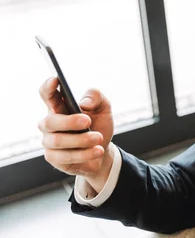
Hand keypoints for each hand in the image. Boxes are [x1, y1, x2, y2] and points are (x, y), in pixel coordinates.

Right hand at [38, 77, 114, 191]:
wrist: (102, 151)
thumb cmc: (98, 125)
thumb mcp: (103, 108)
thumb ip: (96, 97)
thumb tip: (84, 103)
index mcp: (59, 106)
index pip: (47, 94)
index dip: (48, 87)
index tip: (55, 79)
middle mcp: (50, 123)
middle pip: (50, 121)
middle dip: (69, 121)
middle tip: (88, 121)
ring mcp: (49, 141)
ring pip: (58, 141)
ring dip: (81, 140)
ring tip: (99, 138)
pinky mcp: (54, 158)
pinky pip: (65, 157)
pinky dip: (84, 154)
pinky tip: (97, 151)